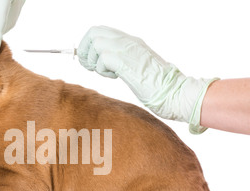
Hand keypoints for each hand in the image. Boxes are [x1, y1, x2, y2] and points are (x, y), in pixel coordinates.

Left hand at [78, 26, 217, 133]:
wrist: (174, 91)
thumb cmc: (157, 85)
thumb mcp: (135, 67)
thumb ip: (121, 61)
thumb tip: (104, 62)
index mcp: (130, 41)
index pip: (100, 31)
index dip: (88, 44)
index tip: (88, 61)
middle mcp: (128, 41)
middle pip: (94, 32)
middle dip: (85, 50)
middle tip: (90, 67)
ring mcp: (127, 49)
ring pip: (96, 43)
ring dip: (94, 61)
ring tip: (106, 73)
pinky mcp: (126, 61)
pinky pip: (103, 59)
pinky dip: (103, 70)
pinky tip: (115, 77)